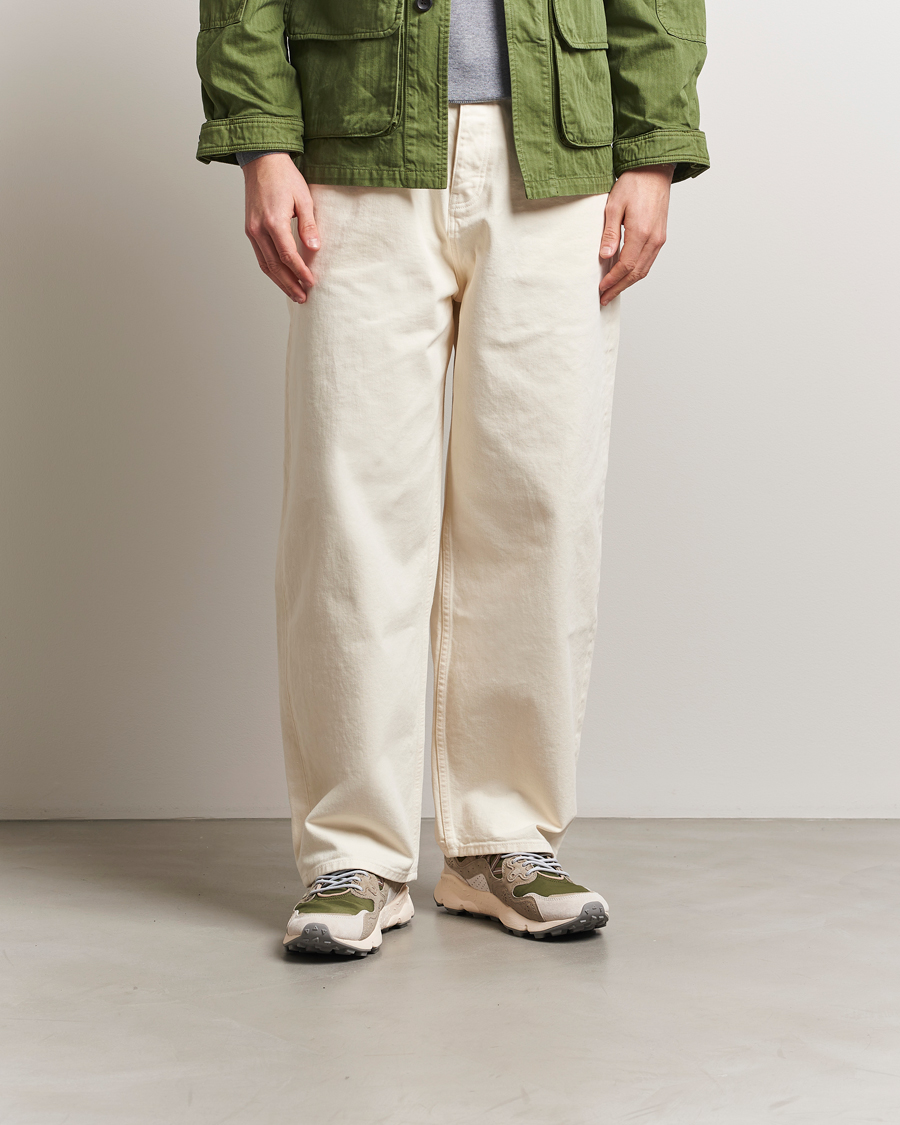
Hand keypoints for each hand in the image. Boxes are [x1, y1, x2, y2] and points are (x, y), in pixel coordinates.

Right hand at [242, 154, 320, 303]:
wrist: (261, 161)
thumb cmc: (285, 177)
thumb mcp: (304, 198)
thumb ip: (308, 225)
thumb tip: (315, 248)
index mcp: (273, 221)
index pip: (288, 256)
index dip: (300, 272)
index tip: (311, 282)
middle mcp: (259, 229)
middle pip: (274, 266)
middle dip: (289, 284)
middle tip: (303, 298)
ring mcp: (252, 231)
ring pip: (265, 264)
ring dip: (280, 282)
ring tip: (294, 294)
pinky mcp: (250, 230)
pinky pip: (260, 256)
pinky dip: (271, 270)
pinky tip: (281, 278)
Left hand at [598, 164, 674, 305]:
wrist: (654, 170)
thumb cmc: (634, 183)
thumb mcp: (613, 205)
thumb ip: (610, 233)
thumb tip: (605, 257)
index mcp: (641, 232)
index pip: (626, 265)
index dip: (612, 280)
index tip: (600, 288)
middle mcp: (654, 239)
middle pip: (636, 273)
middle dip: (619, 288)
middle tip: (605, 298)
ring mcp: (659, 239)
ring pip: (644, 270)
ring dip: (628, 283)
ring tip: (613, 291)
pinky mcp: (661, 236)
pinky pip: (649, 261)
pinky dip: (637, 272)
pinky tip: (626, 275)